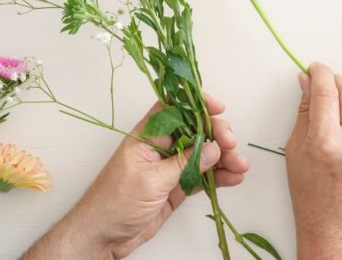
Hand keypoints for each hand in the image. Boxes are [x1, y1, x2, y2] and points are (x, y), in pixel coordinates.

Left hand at [22, 95, 248, 259]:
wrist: (101, 237)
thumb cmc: (114, 203)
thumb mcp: (152, 180)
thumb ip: (185, 164)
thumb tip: (213, 148)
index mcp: (148, 136)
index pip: (174, 108)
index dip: (196, 104)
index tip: (218, 107)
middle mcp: (160, 148)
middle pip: (195, 131)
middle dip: (216, 134)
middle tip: (231, 144)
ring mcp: (169, 167)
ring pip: (202, 154)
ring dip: (223, 158)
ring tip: (240, 166)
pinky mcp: (175, 187)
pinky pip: (201, 176)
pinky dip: (218, 176)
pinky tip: (232, 177)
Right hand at [285, 63, 341, 259]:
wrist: (335, 225)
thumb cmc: (310, 191)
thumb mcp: (296, 149)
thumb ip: (305, 111)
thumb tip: (308, 81)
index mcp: (325, 142)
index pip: (326, 91)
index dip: (321, 72)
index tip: (317, 68)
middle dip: (337, 82)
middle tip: (329, 86)